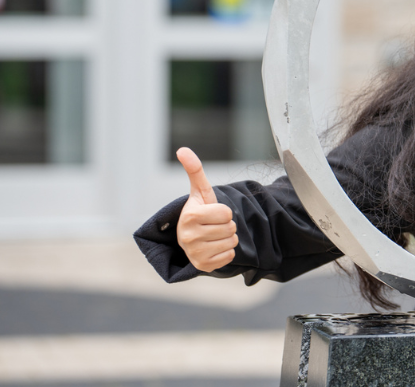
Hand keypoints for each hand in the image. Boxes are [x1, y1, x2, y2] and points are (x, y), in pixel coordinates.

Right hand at [175, 147, 237, 271]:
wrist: (192, 237)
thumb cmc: (200, 211)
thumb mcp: (200, 191)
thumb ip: (195, 170)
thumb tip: (183, 149)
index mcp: (189, 216)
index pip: (226, 213)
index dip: (224, 212)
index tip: (212, 214)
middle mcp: (188, 236)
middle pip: (230, 228)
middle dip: (227, 225)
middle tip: (213, 225)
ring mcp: (194, 253)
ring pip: (231, 242)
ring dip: (228, 238)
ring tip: (214, 235)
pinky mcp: (203, 266)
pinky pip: (230, 256)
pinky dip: (226, 252)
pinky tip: (214, 247)